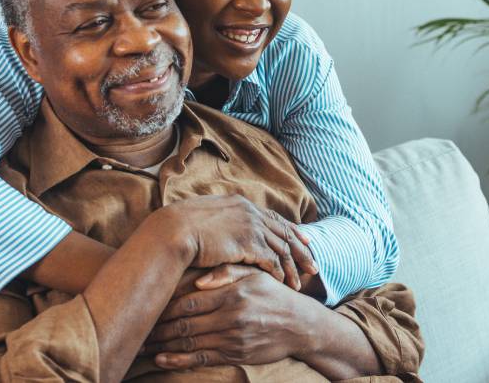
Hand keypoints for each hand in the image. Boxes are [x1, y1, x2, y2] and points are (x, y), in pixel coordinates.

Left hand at [144, 270, 320, 368]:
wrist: (300, 325)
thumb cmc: (273, 294)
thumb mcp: (255, 274)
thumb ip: (227, 271)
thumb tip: (198, 277)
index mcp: (232, 293)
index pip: (189, 301)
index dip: (164, 306)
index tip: (147, 306)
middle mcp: (231, 316)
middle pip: (184, 323)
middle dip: (157, 328)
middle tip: (137, 329)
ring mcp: (233, 338)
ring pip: (190, 342)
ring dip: (163, 345)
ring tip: (143, 345)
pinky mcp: (235, 354)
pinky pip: (202, 358)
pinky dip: (179, 360)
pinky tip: (162, 359)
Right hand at [162, 195, 316, 290]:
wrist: (173, 231)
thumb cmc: (180, 227)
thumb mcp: (204, 217)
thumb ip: (220, 221)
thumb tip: (220, 228)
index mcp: (241, 204)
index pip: (274, 218)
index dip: (291, 230)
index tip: (305, 240)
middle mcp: (250, 212)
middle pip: (285, 233)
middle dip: (301, 250)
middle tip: (314, 265)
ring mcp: (251, 227)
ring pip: (282, 248)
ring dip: (292, 267)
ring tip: (300, 283)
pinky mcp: (248, 243)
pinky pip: (271, 260)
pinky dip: (279, 273)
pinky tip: (283, 284)